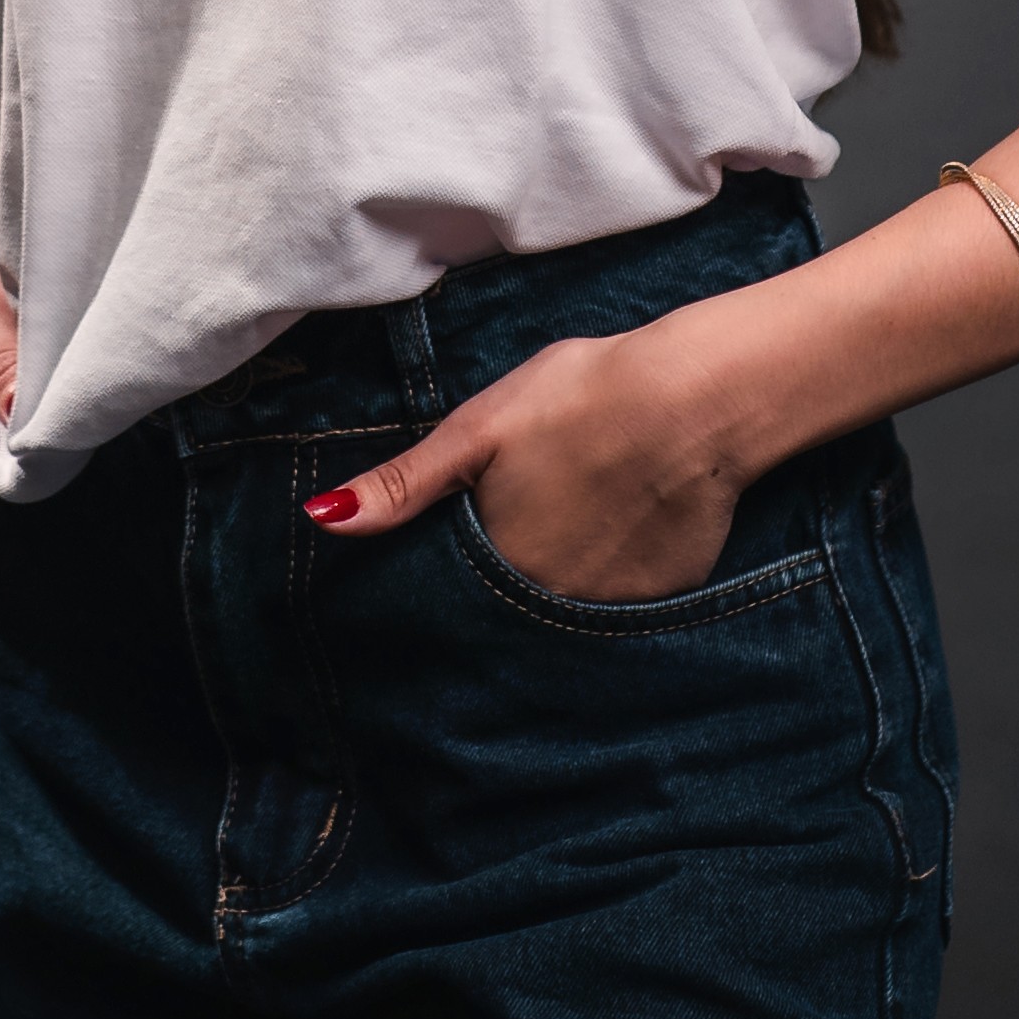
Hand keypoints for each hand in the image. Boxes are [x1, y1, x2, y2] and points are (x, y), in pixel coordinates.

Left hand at [305, 315, 751, 600]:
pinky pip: (617, 616)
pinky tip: (617, 540)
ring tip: (567, 538)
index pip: (450, 599)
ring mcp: (607, 617)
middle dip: (494, 596)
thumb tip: (321, 521)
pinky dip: (608, 588)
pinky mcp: (660, 607)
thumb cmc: (581, 398)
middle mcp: (545, 610)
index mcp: (494, 566)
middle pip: (504, 617)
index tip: (442, 569)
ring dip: (550, 596)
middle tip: (518, 535)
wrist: (697, 399)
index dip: (444, 581)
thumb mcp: (478, 428)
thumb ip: (403, 485)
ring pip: (559, 620)